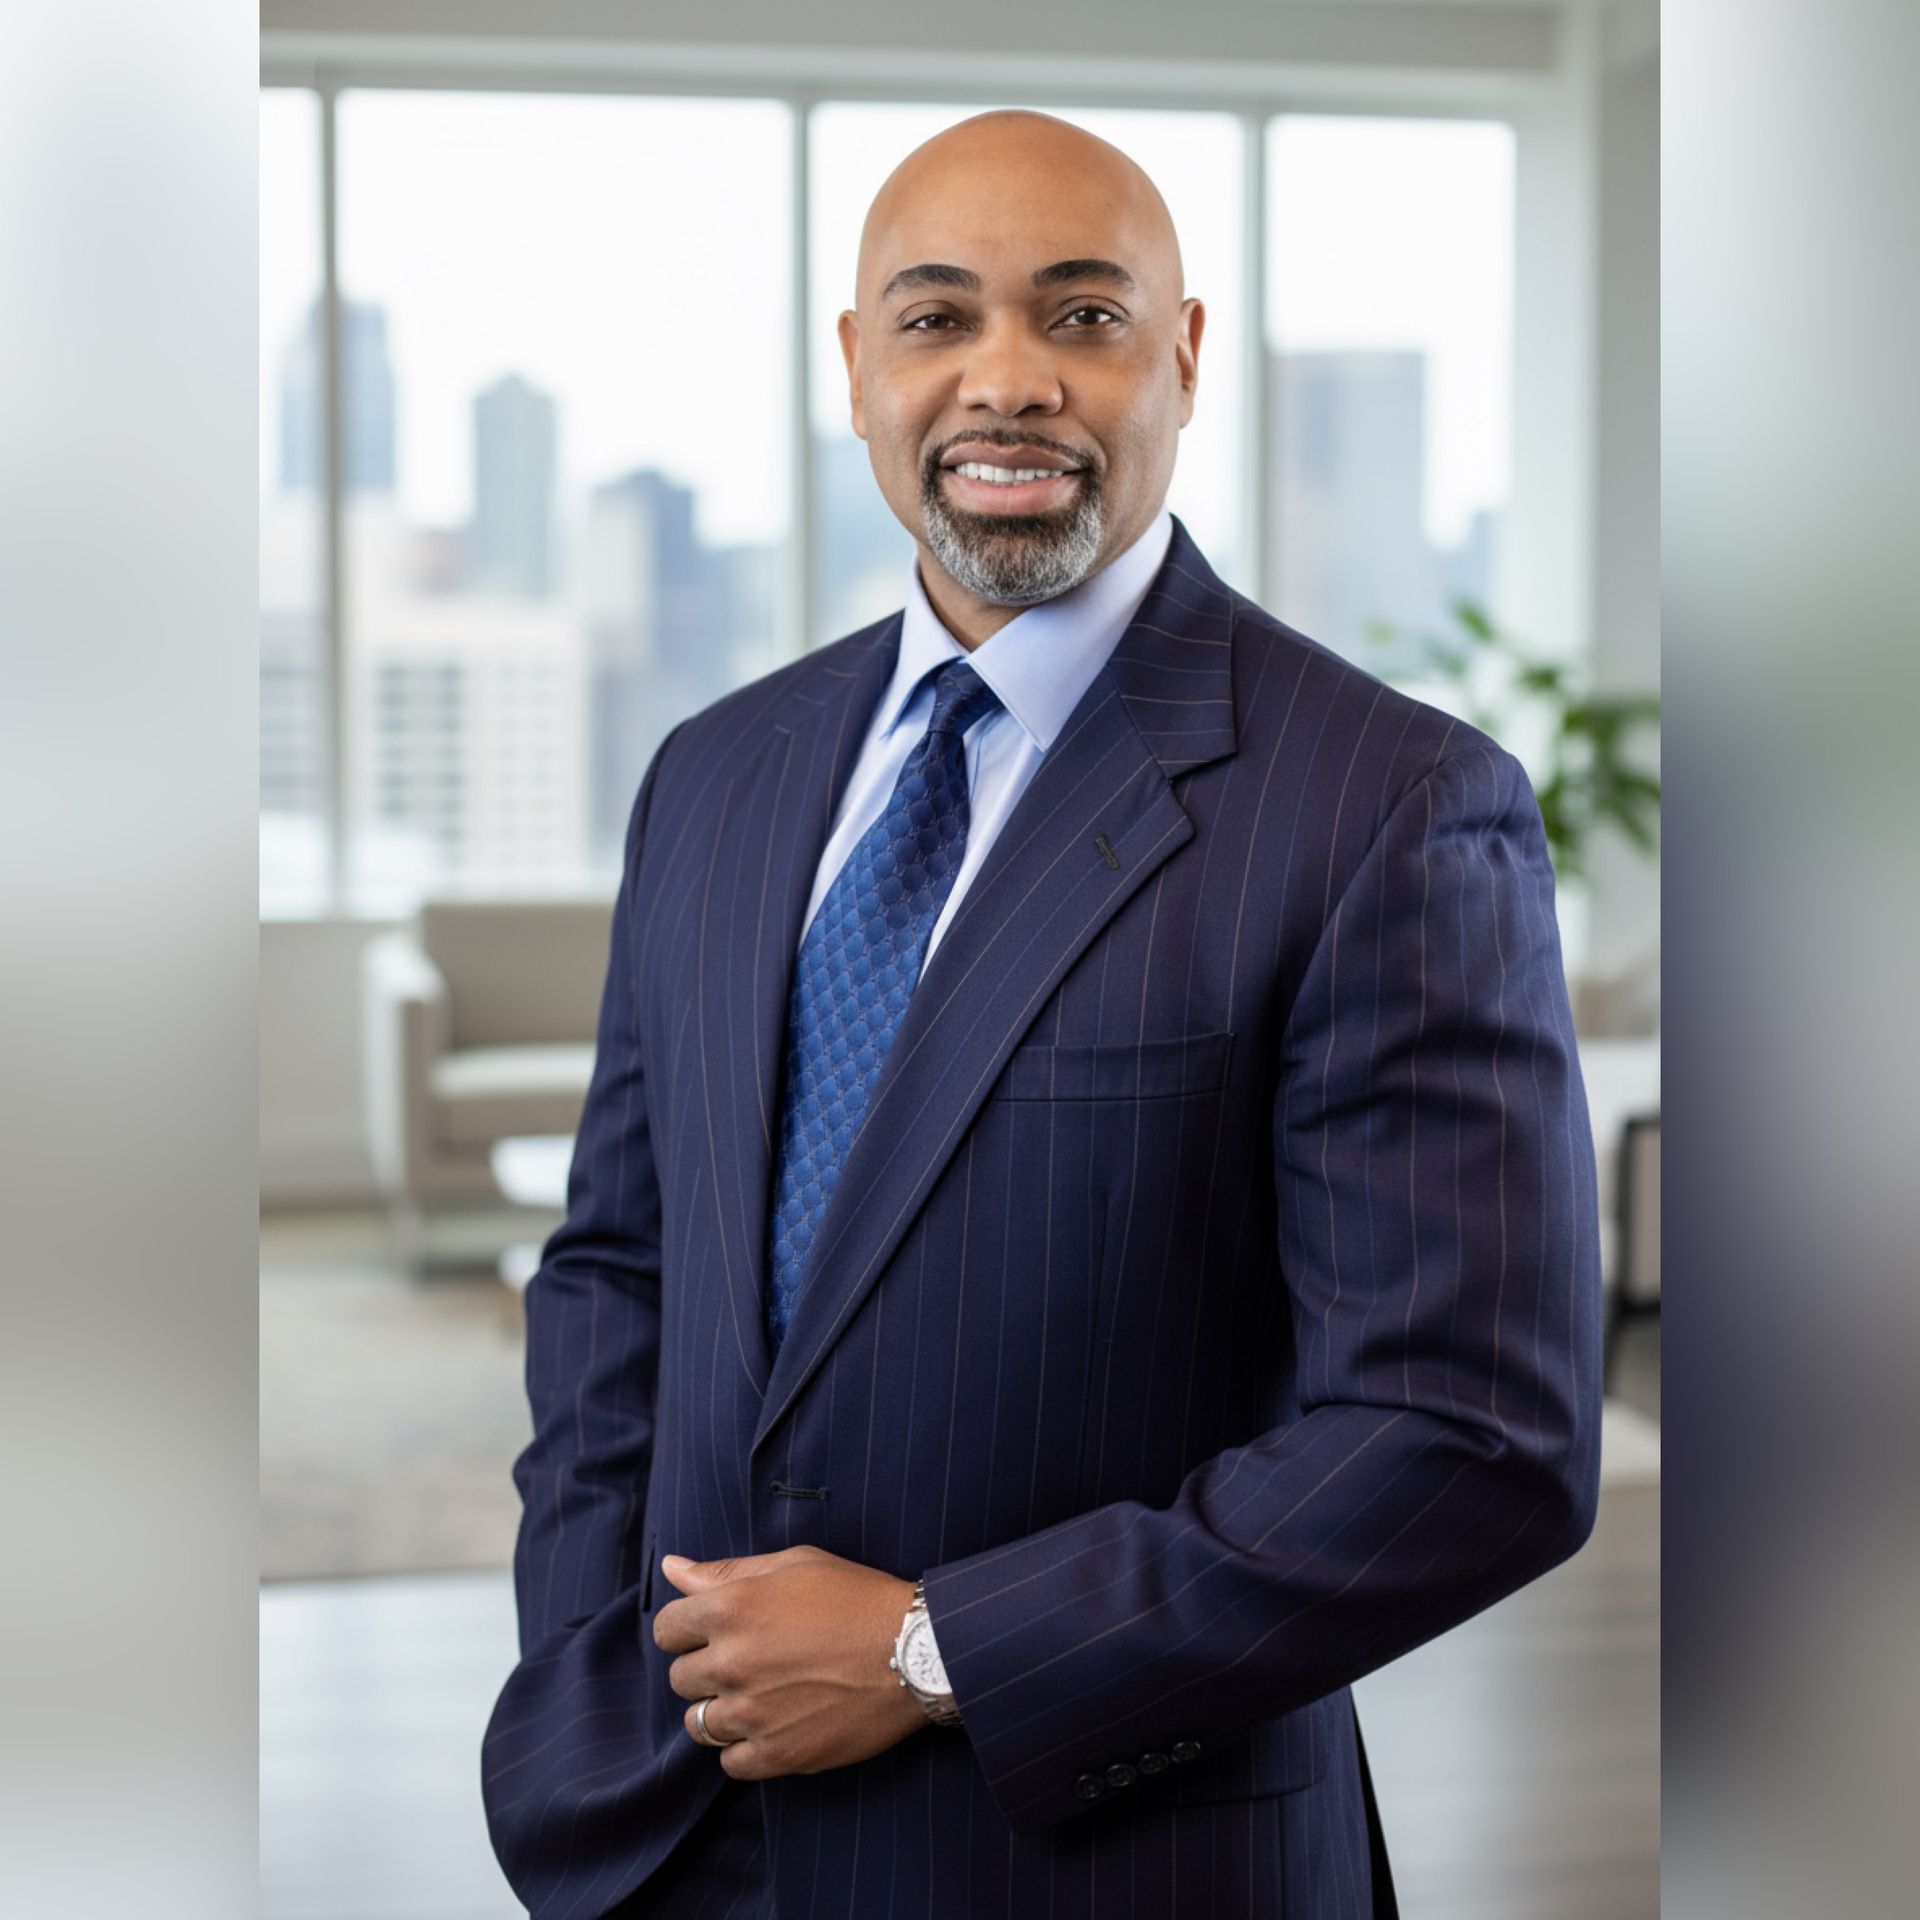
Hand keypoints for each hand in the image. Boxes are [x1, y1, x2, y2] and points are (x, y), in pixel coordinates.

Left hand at [654, 1545, 927, 1780]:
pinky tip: (772, 1725)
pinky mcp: (778, 1754)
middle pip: (680, 1678)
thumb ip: (726, 1570)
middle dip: (706, 1668)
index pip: (667, 1629)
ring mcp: (753, 1714)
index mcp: (731, 1608)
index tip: (715, 1631)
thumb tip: (672, 1567)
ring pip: (699, 1724)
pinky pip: (730, 1763)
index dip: (688, 1629)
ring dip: (721, 1709)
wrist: (915, 1652)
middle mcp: (732, 1662)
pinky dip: (744, 1748)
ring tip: (760, 1695)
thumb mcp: (795, 1564)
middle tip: (750, 1660)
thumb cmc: (857, 1597)